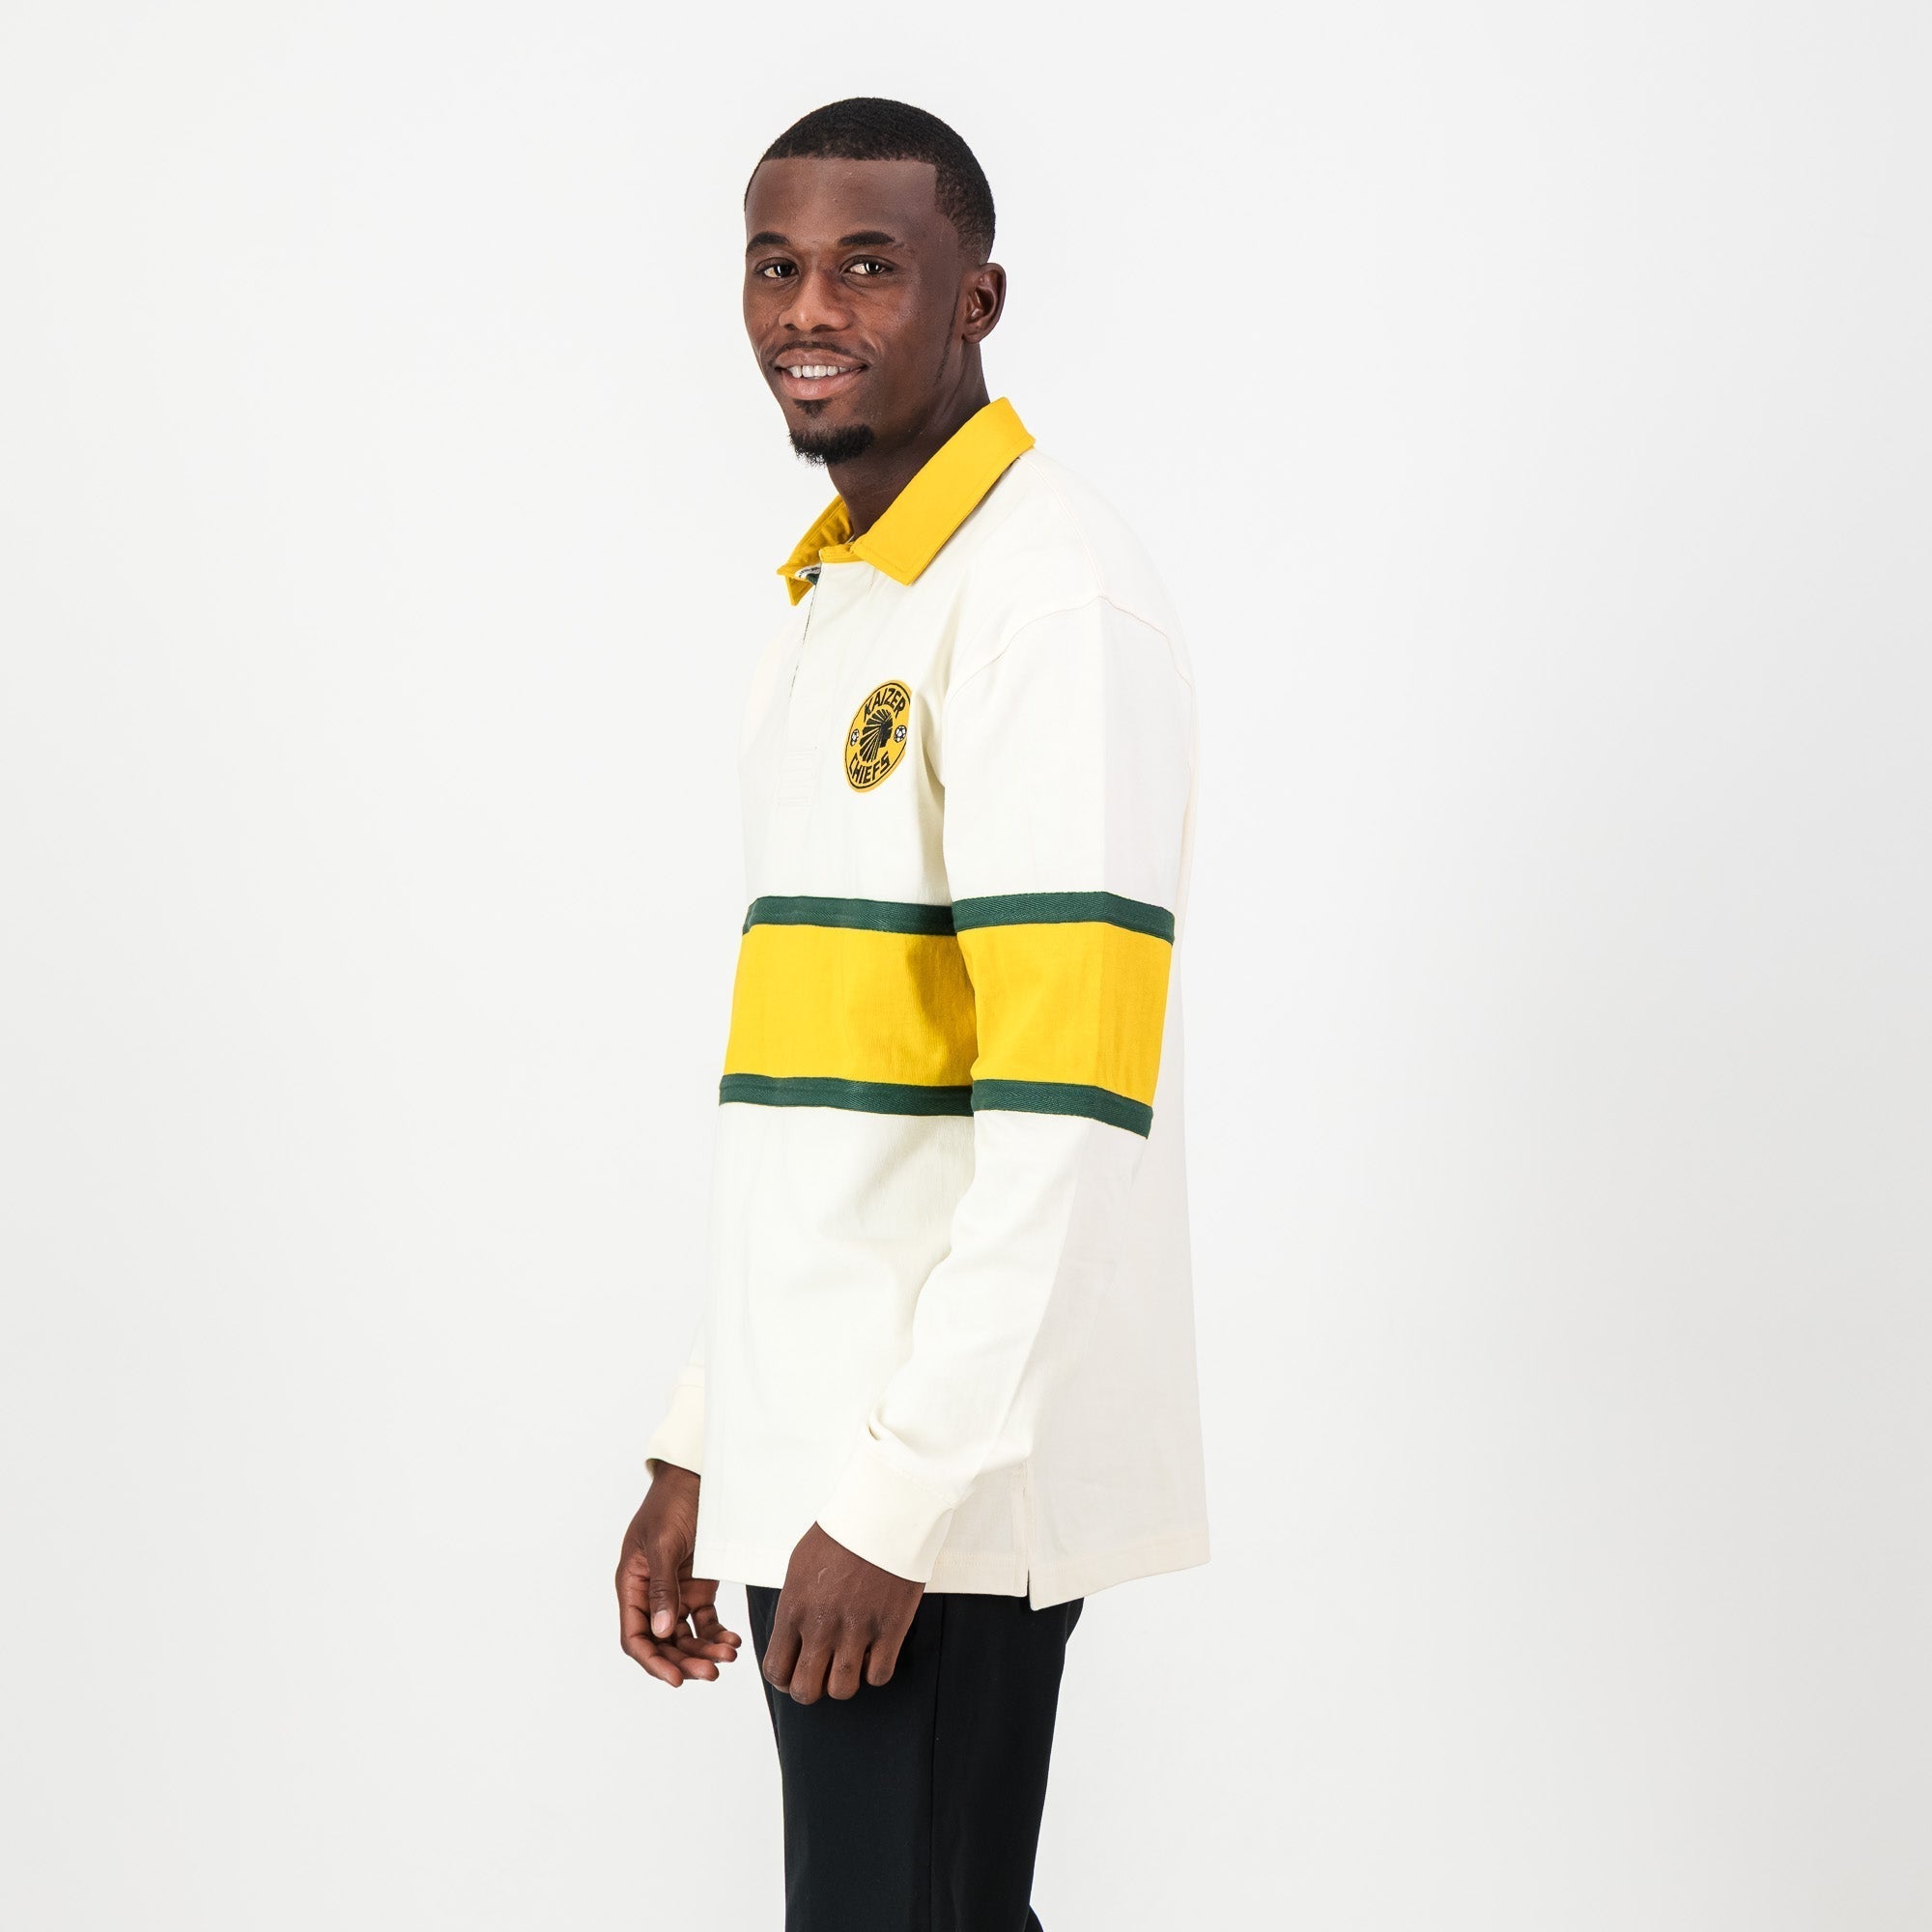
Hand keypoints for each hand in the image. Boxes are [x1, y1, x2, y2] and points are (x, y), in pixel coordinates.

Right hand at [615, 1464, 741, 1687]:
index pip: (635, 1636)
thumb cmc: (672, 1504)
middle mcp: (651, 1595)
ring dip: (704, 1651)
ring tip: (729, 1656)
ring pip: (686, 1636)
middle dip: (685, 1661)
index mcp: (632, 1585)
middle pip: (663, 1643)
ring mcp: (676, 1593)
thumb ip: (662, 1588)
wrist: (697, 1477)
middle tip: (712, 1672)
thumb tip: (661, 1632)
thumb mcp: (664, 1543)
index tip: (675, 1679)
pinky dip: (717, 1634)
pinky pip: (705, 1621)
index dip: (653, 1662)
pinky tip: (732, 1641)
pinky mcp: (699, 1588)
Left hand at [761, 1522, 923, 1703]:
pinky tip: (875, 1652)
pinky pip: (879, 1676)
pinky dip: (876, 1672)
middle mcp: (821, 1625)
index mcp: (794, 1608)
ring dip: (845, 1681)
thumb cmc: (841, 1534)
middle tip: (823, 1671)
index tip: (797, 1671)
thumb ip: (794, 1607)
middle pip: (805, 1691)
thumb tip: (793, 1637)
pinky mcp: (890, 1627)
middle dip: (812, 1688)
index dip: (785, 1680)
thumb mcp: (800, 1566)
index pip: (776, 1670)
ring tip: (851, 1660)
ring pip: (842, 1689)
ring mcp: (857, 1629)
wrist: (883, 1512)